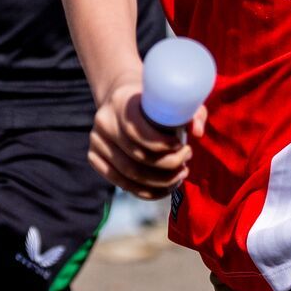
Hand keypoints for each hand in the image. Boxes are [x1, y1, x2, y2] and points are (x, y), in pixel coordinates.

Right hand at [89, 78, 200, 200]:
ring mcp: (96, 141)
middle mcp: (103, 122)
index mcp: (120, 101)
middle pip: (137, 157)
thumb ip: (191, 112)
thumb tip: (197, 132)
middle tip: (185, 163)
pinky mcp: (94, 158)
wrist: (122, 99)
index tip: (182, 146)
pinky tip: (164, 188)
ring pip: (130, 174)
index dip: (163, 145)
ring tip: (179, 176)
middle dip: (168, 166)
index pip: (138, 132)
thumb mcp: (173, 98)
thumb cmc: (153, 100)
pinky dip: (146, 191)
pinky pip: (121, 183)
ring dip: (160, 181)